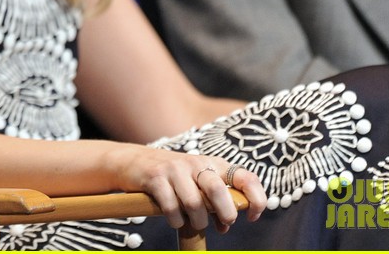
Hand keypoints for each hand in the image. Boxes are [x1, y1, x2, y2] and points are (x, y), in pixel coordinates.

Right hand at [108, 145, 266, 232]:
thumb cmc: (172, 178)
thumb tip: (224, 226)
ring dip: (197, 222)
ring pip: (194, 203)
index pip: (245, 176)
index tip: (253, 216)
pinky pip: (172, 207)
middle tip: (222, 223)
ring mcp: (174, 169)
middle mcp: (195, 163)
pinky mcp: (155, 178)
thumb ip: (213, 203)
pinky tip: (175, 220)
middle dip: (224, 213)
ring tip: (193, 223)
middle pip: (217, 190)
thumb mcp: (196, 184)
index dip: (256, 198)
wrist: (133, 162)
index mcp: (212, 164)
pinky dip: (176, 221)